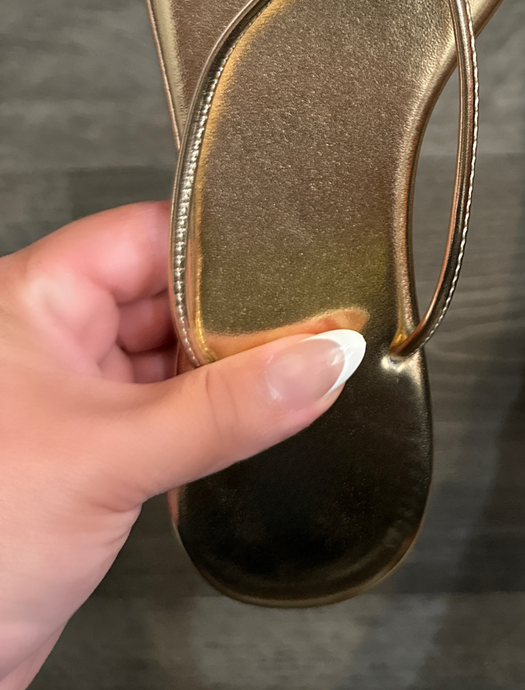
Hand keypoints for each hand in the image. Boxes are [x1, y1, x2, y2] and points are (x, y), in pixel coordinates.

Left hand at [0, 202, 363, 689]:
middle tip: (320, 321)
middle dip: (239, 311)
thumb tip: (326, 359)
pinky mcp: (89, 453)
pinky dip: (213, 415)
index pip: (146, 234)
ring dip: (230, 368)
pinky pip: (169, 411)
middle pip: (168, 293)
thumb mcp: (112, 455)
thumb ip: (227, 410)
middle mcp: (50, 338)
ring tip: (302, 367)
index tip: (298, 256)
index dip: (221, 244)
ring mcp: (70, 397)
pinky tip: (259, 419)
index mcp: (33, 300)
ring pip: (171, 355)